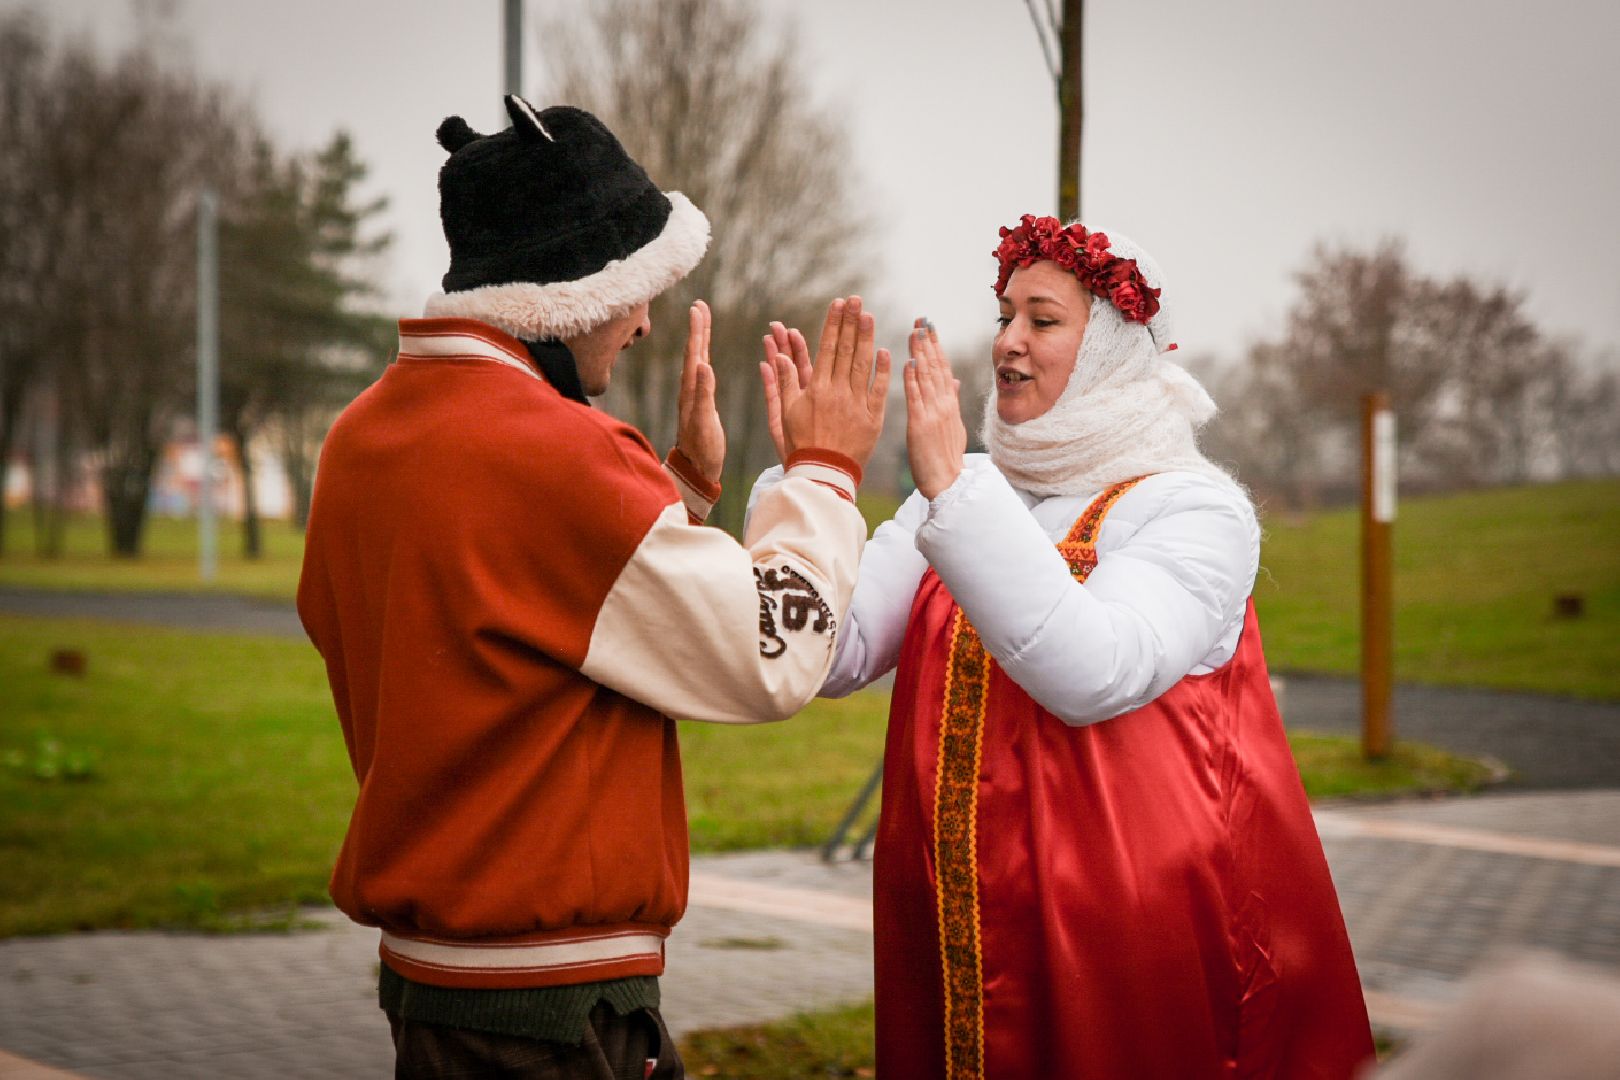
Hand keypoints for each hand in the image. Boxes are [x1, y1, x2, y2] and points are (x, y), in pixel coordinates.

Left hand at [676, 300, 724, 482]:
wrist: (696, 470)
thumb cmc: (702, 449)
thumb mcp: (705, 422)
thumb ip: (704, 394)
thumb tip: (704, 365)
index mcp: (692, 390)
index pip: (695, 354)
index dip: (698, 330)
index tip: (698, 308)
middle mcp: (690, 389)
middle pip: (695, 352)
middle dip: (698, 328)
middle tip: (700, 305)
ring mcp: (694, 396)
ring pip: (697, 360)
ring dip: (701, 340)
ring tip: (703, 322)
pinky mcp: (700, 403)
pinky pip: (701, 372)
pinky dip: (704, 358)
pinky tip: (706, 357)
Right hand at [761, 296, 890, 474]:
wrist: (822, 474)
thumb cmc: (800, 445)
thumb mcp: (783, 414)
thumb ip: (783, 383)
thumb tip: (776, 356)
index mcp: (816, 389)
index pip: (826, 348)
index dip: (833, 324)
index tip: (838, 303)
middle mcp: (838, 392)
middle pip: (845, 350)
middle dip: (850, 322)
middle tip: (856, 299)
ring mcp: (857, 405)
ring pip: (863, 365)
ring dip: (866, 338)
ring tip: (868, 315)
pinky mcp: (873, 419)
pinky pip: (879, 391)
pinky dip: (883, 371)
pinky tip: (885, 351)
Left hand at [903, 317, 965, 498]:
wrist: (948, 483)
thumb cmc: (946, 458)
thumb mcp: (954, 427)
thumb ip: (951, 401)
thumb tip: (953, 380)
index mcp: (949, 404)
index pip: (942, 368)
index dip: (936, 346)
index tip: (929, 326)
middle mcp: (943, 404)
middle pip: (935, 367)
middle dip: (928, 342)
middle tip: (921, 319)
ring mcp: (933, 413)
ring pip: (926, 377)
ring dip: (920, 353)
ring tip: (915, 331)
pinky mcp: (920, 425)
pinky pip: (915, 398)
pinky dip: (912, 379)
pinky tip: (908, 362)